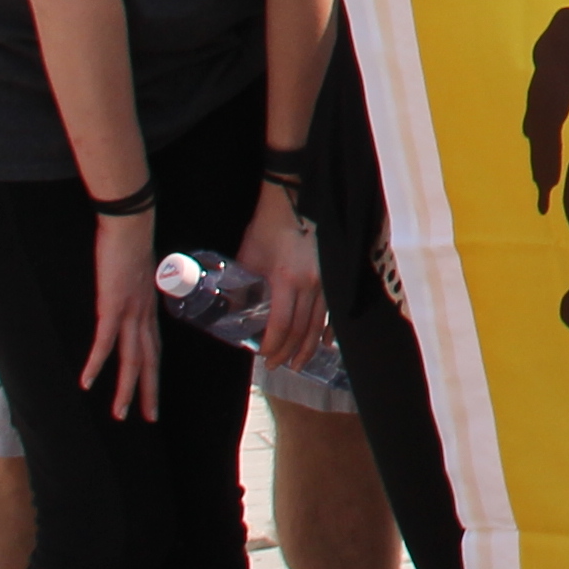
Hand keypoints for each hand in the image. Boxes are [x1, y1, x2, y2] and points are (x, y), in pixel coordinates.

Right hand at [80, 209, 164, 420]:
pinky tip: (87, 382)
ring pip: (131, 359)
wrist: (130, 225)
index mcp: (148, 309)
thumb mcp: (136, 274)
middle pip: (149, 361)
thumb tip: (124, 296)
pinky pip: (105, 342)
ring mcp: (130, 313)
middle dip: (149, 392)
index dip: (154, 374)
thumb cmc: (130, 244)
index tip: (154, 396)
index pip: (154, 349)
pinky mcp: (113, 306)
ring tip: (120, 413)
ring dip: (125, 388)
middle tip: (149, 418)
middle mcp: (143, 316)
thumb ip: (132, 291)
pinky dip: (97, 363)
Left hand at [242, 185, 324, 373]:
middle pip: (301, 329)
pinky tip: (325, 343)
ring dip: (308, 346)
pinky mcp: (333, 275)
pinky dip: (329, 329)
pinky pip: (333, 310)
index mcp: (287, 280)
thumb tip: (235, 309)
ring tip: (299, 364)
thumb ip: (244, 285)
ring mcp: (326, 280)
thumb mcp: (248, 258)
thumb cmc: (267, 227)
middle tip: (278, 366)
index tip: (263, 357)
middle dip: (289, 352)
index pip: (281, 324)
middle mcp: (311, 284)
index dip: (273, 345)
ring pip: (319, 323)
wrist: (293, 201)